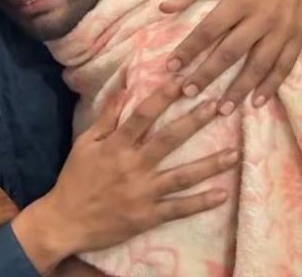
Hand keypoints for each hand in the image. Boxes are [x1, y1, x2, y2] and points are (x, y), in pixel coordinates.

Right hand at [12, 85, 236, 272]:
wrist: (66, 221)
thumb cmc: (75, 178)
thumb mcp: (85, 143)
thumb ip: (106, 116)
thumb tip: (123, 88)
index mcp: (116, 146)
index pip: (143, 115)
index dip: (163, 96)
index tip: (183, 80)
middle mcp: (133, 166)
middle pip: (169, 139)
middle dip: (195, 121)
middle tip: (219, 106)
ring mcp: (143, 192)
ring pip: (182, 175)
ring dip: (210, 165)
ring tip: (235, 153)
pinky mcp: (149, 216)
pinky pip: (179, 208)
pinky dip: (201, 202)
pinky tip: (222, 194)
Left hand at [160, 0, 301, 113]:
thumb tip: (163, 9)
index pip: (209, 28)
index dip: (189, 48)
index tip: (171, 66)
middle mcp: (263, 16)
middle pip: (232, 51)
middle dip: (209, 74)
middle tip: (188, 93)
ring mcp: (283, 28)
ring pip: (259, 64)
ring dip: (240, 89)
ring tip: (222, 109)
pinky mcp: (299, 37)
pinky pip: (285, 66)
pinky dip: (271, 85)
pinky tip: (256, 102)